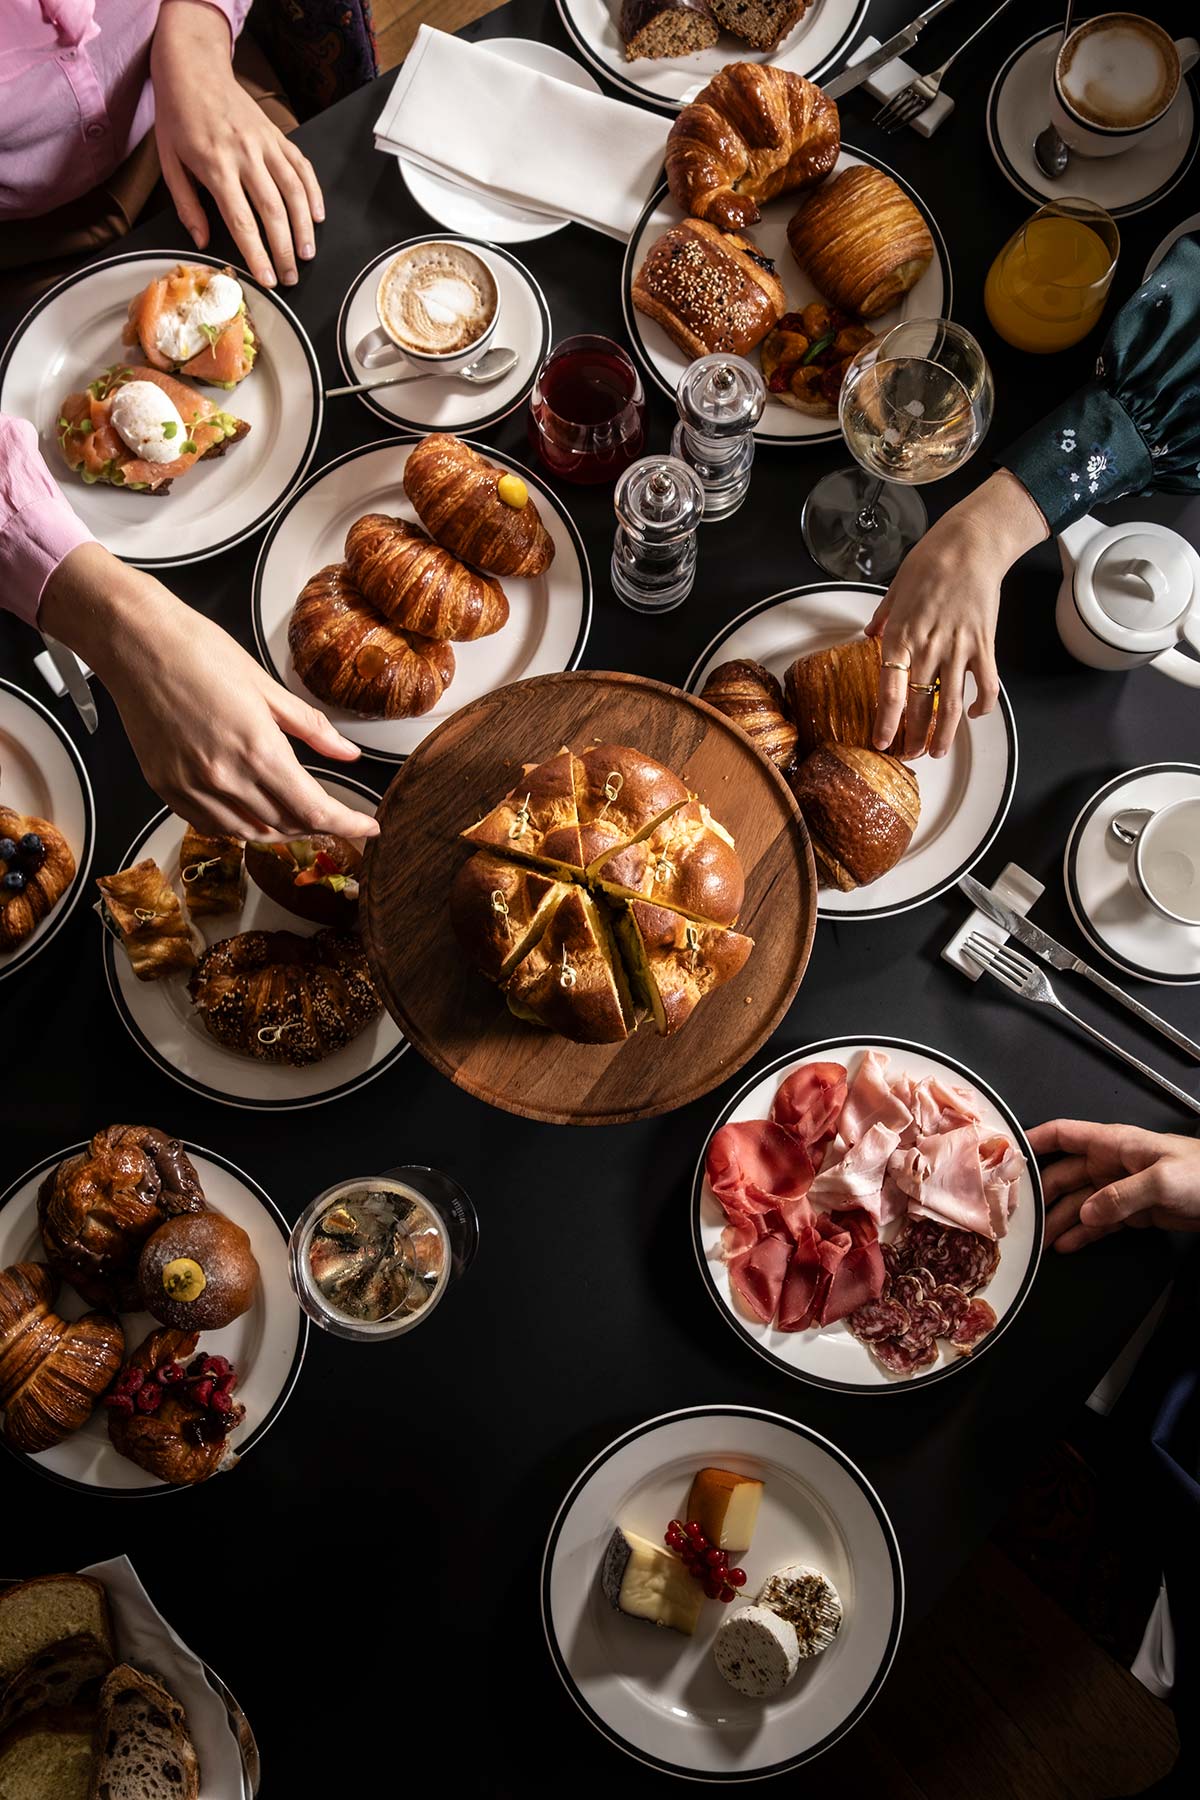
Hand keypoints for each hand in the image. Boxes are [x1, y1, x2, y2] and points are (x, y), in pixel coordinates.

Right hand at [41, 545, 376, 842]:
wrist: (135, 642)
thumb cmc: (197, 651)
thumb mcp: (267, 685)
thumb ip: (312, 728)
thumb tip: (347, 753)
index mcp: (257, 750)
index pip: (314, 810)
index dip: (347, 826)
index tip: (368, 829)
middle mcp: (224, 777)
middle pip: (285, 826)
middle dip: (317, 826)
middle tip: (334, 815)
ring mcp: (192, 787)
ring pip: (249, 834)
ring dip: (279, 831)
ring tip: (296, 815)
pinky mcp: (166, 788)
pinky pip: (212, 825)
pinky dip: (239, 826)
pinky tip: (250, 810)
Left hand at [151, 1, 323, 287]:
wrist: (193, 66)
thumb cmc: (177, 116)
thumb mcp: (168, 161)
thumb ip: (186, 204)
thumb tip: (202, 240)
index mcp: (215, 165)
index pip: (241, 221)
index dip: (257, 254)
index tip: (267, 280)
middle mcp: (245, 155)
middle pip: (273, 211)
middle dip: (285, 250)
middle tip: (291, 277)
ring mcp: (265, 143)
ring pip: (294, 191)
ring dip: (305, 227)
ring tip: (308, 254)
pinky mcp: (278, 134)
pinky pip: (302, 167)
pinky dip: (313, 193)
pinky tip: (317, 217)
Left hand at [866, 470, 1046, 759]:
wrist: (970, 545)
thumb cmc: (929, 562)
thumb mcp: (894, 590)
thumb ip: (883, 618)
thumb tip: (870, 634)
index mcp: (901, 637)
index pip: (890, 690)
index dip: (887, 721)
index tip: (882, 741)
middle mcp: (928, 648)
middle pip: (920, 705)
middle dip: (913, 736)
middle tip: (908, 756)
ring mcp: (958, 648)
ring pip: (952, 704)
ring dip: (945, 734)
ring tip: (937, 752)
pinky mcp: (983, 644)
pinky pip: (986, 684)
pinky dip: (983, 704)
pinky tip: (976, 716)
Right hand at [1029, 1117, 1199, 1252]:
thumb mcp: (1163, 1180)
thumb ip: (1121, 1196)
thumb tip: (1086, 1213)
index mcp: (1113, 1144)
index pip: (1063, 1134)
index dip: (1033, 1140)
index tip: (1005, 1154)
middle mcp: (1110, 1164)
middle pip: (1063, 1175)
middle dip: (1040, 1194)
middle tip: (1018, 1215)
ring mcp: (1119, 1188)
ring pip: (1078, 1203)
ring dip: (1058, 1221)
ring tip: (1038, 1242)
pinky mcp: (1131, 1211)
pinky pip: (1098, 1222)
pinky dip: (1082, 1234)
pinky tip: (1066, 1246)